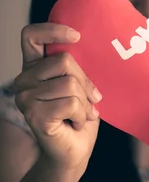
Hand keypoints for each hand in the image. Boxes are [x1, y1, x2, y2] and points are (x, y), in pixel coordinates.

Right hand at [13, 23, 101, 173]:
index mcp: (34, 68)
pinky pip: (71, 102)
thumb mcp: (81, 86)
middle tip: (90, 100)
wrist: (74, 151)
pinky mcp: (34, 114)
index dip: (52, 30)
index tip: (77, 36)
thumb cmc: (79, 116)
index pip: (31, 36)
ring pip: (70, 83)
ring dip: (85, 102)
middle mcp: (24, 80)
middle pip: (64, 61)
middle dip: (85, 82)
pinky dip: (82, 114)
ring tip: (82, 114)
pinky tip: (76, 123)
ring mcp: (25, 97)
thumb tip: (92, 46)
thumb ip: (77, 68)